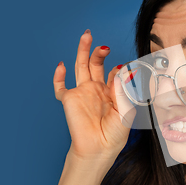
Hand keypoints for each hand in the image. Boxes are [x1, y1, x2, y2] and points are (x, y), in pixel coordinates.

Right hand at [53, 30, 135, 167]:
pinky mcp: (69, 99)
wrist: (99, 148)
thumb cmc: (114, 134)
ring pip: (81, 67)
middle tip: (103, 45)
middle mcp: (97, 89)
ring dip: (83, 51)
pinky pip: (60, 86)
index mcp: (113, 92)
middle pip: (96, 64)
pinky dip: (58, 75)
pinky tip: (61, 65)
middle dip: (99, 52)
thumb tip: (126, 71)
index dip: (121, 69)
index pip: (116, 73)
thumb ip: (125, 90)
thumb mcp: (126, 110)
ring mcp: (83, 93)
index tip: (127, 69)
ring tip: (86, 36)